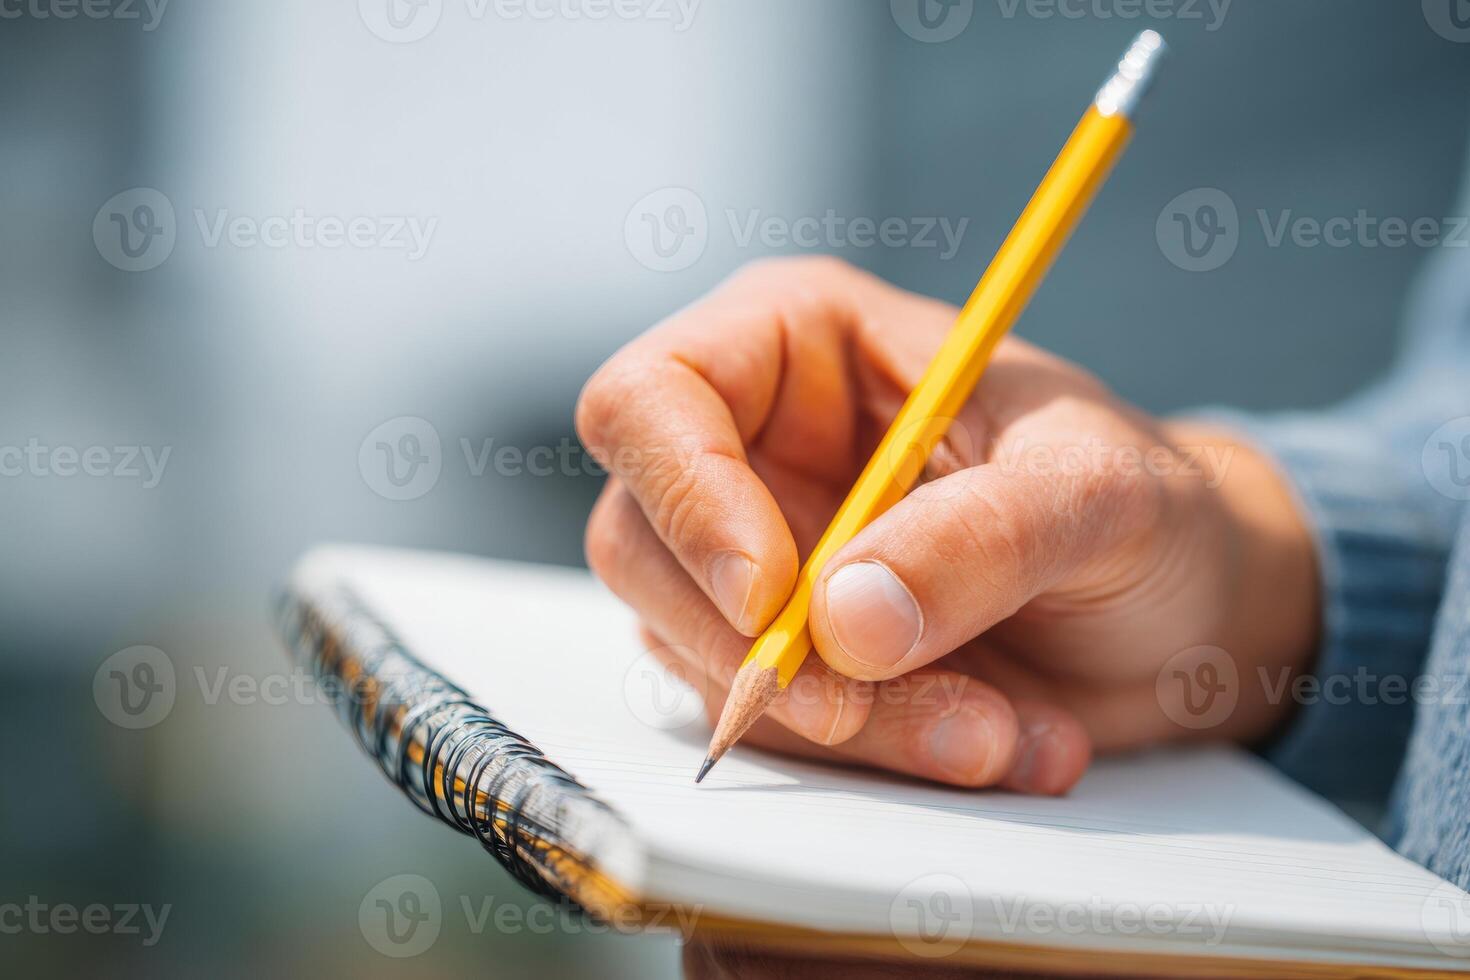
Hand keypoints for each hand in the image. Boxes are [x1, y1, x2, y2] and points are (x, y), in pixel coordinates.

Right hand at [577, 257, 1317, 793]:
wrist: (1181, 609)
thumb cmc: (1140, 503)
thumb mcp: (1099, 493)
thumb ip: (985, 536)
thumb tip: (844, 620)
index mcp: (798, 341)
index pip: (651, 399)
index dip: (686, 498)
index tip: (771, 599)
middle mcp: (754, 444)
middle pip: (642, 544)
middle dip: (764, 653)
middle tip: (884, 706)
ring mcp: (758, 554)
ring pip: (698, 655)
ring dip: (846, 722)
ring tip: (1000, 730)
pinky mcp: (781, 653)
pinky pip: (767, 723)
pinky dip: (874, 754)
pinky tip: (994, 739)